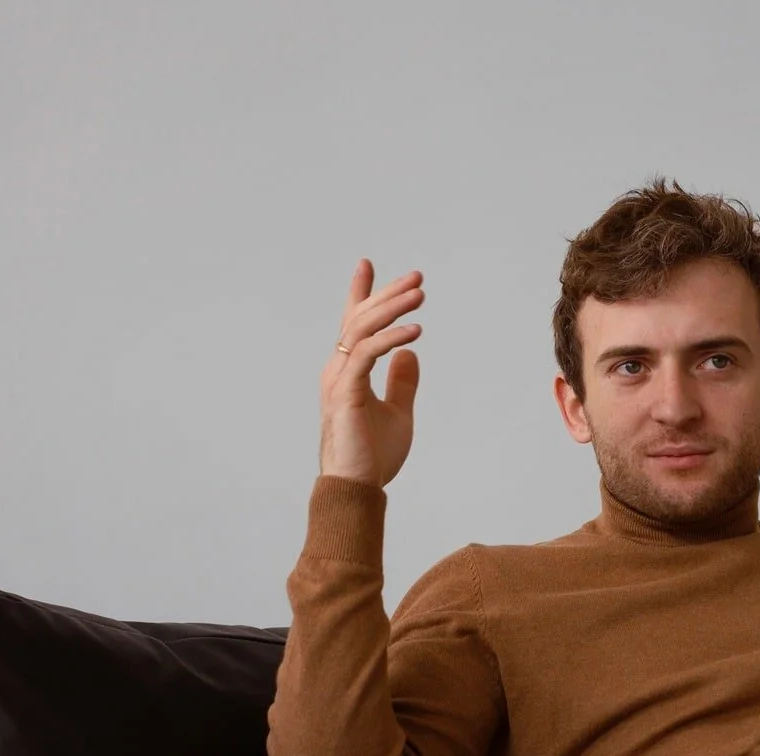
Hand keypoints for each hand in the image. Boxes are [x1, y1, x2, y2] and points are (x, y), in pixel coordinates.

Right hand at [319, 260, 424, 487]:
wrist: (358, 487)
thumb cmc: (373, 456)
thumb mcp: (398, 412)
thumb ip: (402, 382)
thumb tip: (411, 354)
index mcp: (349, 370)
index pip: (354, 324)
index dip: (361, 293)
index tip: (368, 265)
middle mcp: (339, 367)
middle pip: (360, 318)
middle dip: (387, 293)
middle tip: (416, 276)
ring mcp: (339, 378)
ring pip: (362, 329)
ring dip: (393, 308)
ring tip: (420, 295)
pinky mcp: (346, 391)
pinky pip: (367, 353)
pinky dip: (392, 338)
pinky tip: (415, 332)